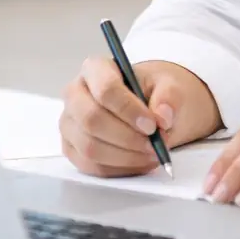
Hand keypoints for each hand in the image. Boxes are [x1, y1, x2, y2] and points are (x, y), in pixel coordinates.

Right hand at [59, 58, 220, 177]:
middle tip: (154, 145)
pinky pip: (92, 166)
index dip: (128, 110)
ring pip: (90, 147)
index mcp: (95, 69)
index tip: (152, 125)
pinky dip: (119, 169)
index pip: (105, 89)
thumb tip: (163, 116)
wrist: (149, 105)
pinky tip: (140, 161)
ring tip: (152, 154)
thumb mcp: (169, 84)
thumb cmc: (154, 91)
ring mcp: (70, 123)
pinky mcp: (72, 148)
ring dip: (125, 157)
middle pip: (92, 120)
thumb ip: (169, 97)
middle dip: (127, 138)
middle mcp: (75, 94)